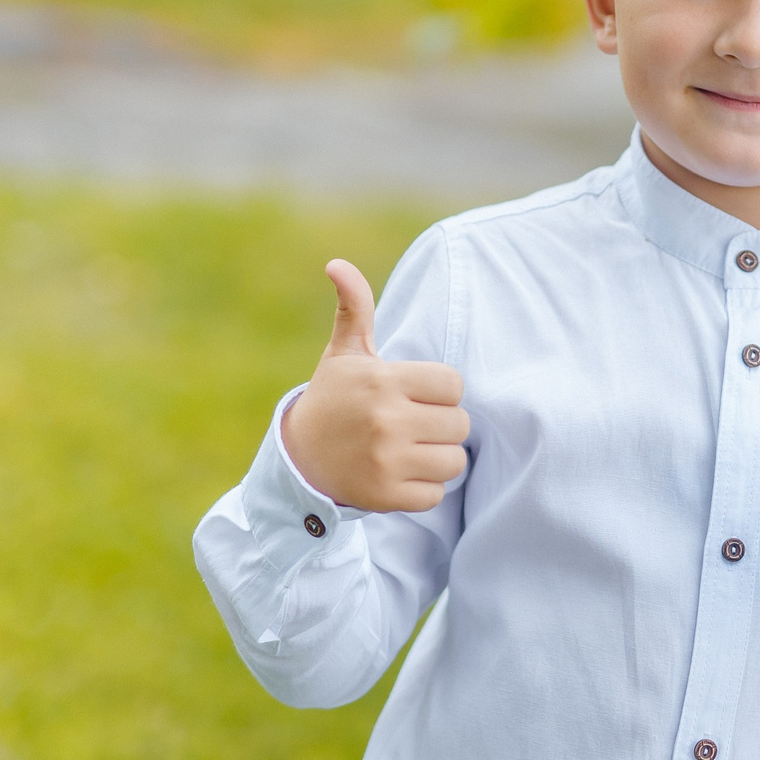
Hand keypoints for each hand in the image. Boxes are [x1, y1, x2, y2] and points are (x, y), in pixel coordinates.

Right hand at [278, 260, 469, 513]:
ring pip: (454, 461)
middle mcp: (386, 420)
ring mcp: (386, 460)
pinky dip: (423, 489)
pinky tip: (399, 474)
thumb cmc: (334, 398)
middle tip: (413, 424)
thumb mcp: (345, 353)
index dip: (439, 390)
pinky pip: (436, 494)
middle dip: (442, 425)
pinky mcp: (386, 495)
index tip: (415, 394)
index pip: (453, 384)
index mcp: (383, 380)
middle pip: (460, 424)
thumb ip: (355, 308)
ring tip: (409, 449)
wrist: (299, 458)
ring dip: (438, 458)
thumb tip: (337, 264)